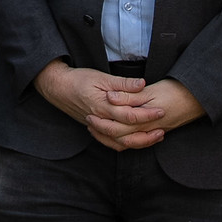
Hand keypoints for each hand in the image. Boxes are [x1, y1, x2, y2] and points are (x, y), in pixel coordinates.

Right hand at [34, 61, 164, 150]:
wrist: (58, 88)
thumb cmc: (79, 79)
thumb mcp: (101, 77)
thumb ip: (122, 83)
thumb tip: (142, 84)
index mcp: (103, 106)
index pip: (129, 115)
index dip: (147, 114)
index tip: (161, 110)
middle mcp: (101, 120)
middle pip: (127, 133)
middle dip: (147, 133)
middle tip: (163, 128)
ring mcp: (97, 127)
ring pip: (120, 142)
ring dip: (139, 142)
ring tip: (154, 137)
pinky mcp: (95, 129)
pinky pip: (110, 143)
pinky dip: (124, 144)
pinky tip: (136, 141)